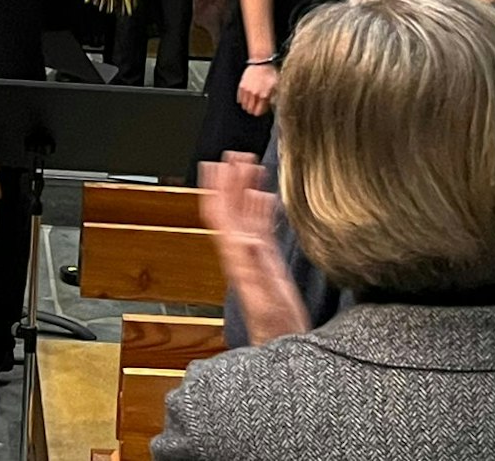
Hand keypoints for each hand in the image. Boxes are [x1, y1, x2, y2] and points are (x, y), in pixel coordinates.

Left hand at [199, 153, 309, 344]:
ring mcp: (253, 253)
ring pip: (245, 213)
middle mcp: (240, 250)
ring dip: (245, 188)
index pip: (218, 213)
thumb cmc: (272, 323)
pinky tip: (266, 195)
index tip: (213, 164)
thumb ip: (254, 264)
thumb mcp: (263, 292)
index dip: (214, 188)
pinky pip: (261, 225)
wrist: (281, 339)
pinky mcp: (267, 259)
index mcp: (235, 254)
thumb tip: (245, 236)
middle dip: (230, 180)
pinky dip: (261, 207)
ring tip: (250, 166)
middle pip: (230, 207)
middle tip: (236, 155)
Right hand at [238, 61, 279, 115]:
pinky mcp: (242, 86)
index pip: (258, 112)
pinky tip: (245, 99)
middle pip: (250, 110)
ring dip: (247, 106)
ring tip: (250, 103)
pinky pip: (239, 98)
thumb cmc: (270, 73)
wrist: (261, 62)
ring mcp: (247, 91)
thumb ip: (274, 97)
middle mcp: (255, 95)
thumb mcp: (276, 86)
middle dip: (253, 110)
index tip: (261, 110)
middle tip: (255, 107)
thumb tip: (273, 105)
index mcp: (264, 96)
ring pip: (244, 105)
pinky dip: (242, 100)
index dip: (260, 112)